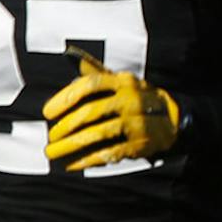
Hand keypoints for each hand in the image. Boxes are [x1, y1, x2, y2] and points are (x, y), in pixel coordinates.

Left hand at [42, 51, 181, 170]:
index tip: (47, 112)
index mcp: (122, 81)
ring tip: (53, 152)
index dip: (66, 98)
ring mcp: (137, 122)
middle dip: (65, 126)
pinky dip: (88, 159)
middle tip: (50, 137)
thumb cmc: (137, 98)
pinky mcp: (141, 143)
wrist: (174, 118)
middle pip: (92, 111)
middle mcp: (131, 99)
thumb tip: (71, 57)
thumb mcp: (121, 82)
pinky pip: (110, 153)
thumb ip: (97, 74)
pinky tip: (72, 164)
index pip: (90, 85)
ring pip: (98, 133)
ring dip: (71, 145)